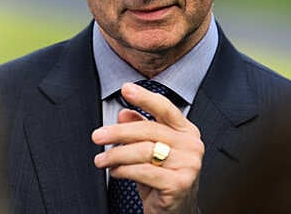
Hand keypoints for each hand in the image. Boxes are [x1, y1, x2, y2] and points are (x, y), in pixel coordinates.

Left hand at [92, 82, 203, 213]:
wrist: (175, 213)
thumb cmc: (162, 181)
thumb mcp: (149, 153)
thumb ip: (140, 130)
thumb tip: (124, 113)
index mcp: (187, 132)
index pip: (165, 109)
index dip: (145, 97)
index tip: (125, 89)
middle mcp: (192, 145)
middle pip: (149, 130)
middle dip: (118, 132)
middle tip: (97, 136)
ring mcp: (189, 165)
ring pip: (144, 151)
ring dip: (116, 155)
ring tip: (101, 160)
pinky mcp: (180, 183)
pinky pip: (144, 171)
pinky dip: (124, 170)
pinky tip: (115, 172)